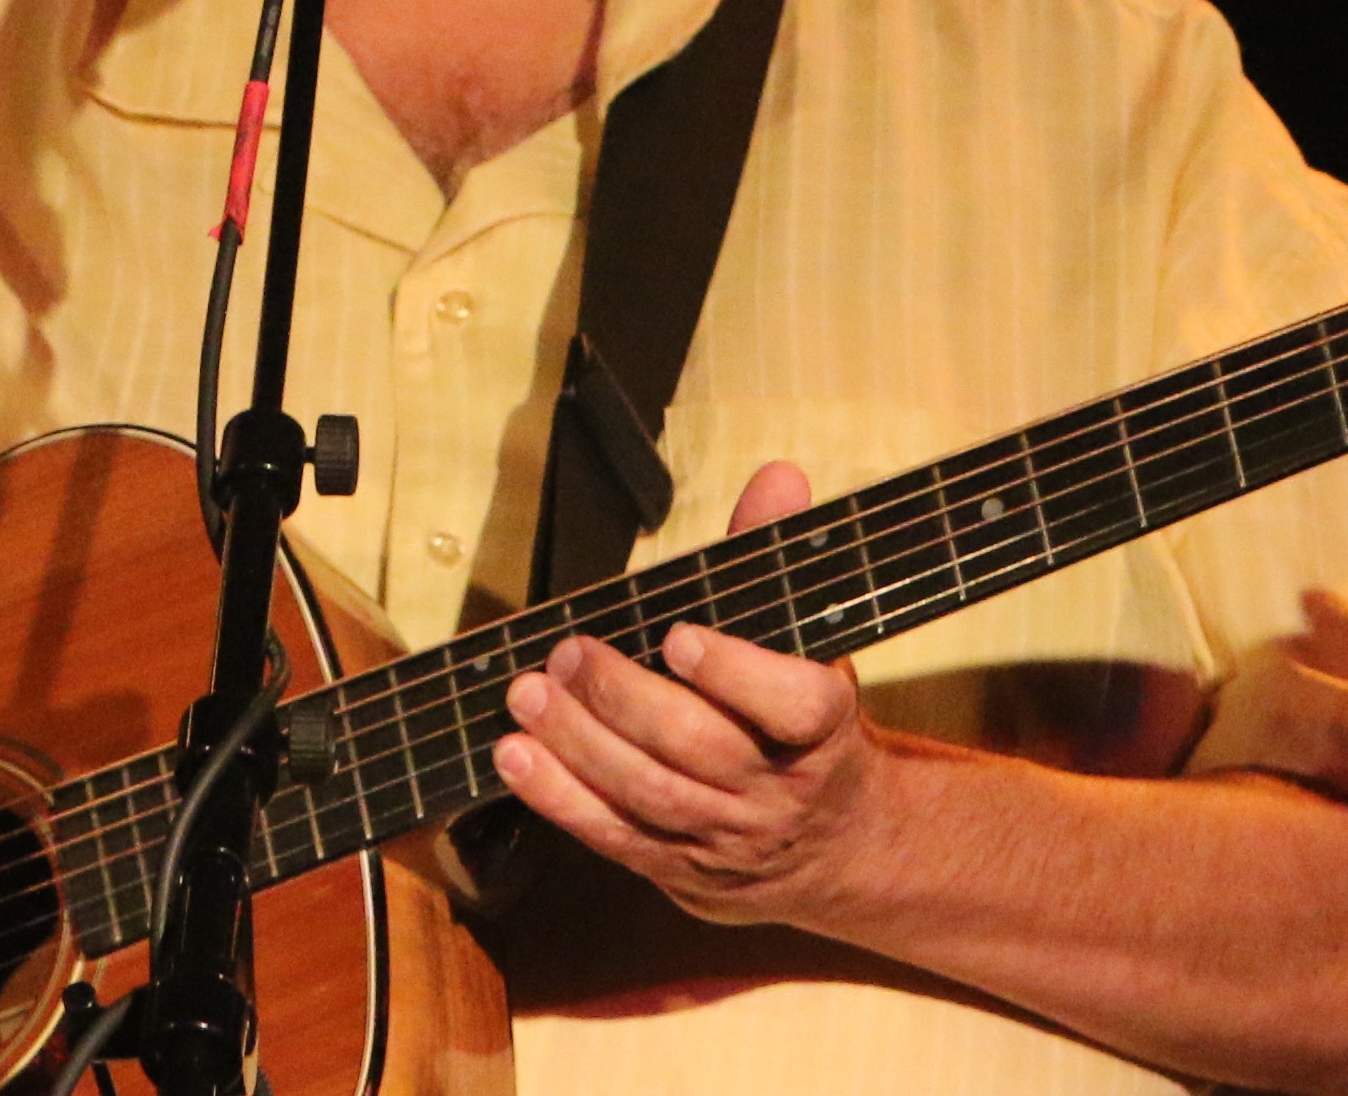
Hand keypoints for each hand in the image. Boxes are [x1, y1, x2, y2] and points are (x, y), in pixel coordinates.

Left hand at [492, 460, 888, 931]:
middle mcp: (777, 790)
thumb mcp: (806, 640)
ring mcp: (726, 837)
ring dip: (578, 744)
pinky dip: (559, 798)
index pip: (794, 705)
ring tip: (527, 694)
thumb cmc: (802, 718)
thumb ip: (774, 558)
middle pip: (699, 749)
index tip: (679, 637)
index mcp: (822, 727)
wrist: (831, 844)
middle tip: (569, 652)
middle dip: (624, 699)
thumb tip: (777, 477)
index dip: (735, 673)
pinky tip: (516, 757)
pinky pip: (614, 837)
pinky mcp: (678, 869)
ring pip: (649, 795)